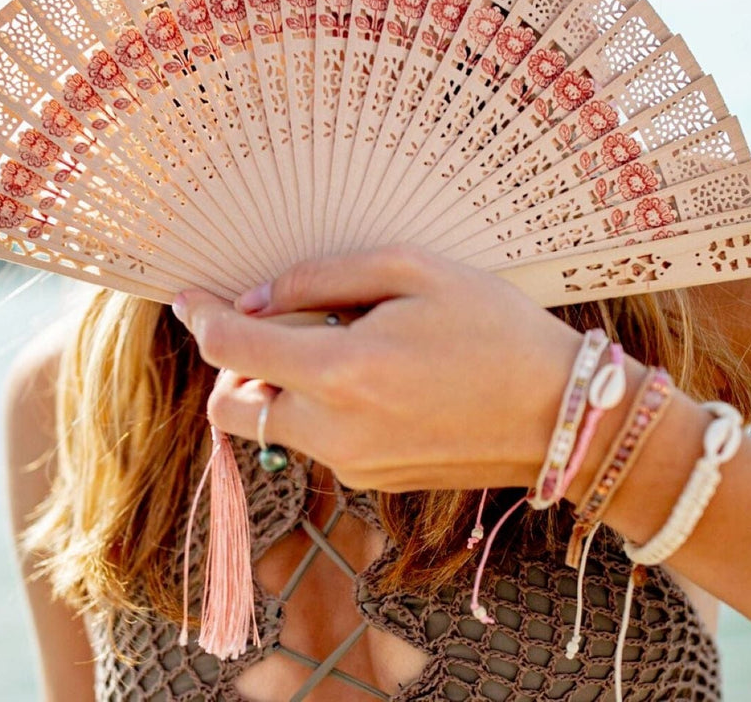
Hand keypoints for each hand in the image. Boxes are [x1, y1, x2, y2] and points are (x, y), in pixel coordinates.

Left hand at [170, 245, 583, 492]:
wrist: (560, 414)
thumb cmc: (493, 328)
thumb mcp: (413, 271)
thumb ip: (323, 279)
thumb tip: (260, 298)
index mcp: (342, 372)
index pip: (232, 352)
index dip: (201, 318)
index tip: (189, 298)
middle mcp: (334, 431)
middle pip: (232, 407)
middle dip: (236, 365)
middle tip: (280, 323)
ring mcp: (352, 464)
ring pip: (273, 426)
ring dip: (279, 385)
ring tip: (342, 343)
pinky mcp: (371, 480)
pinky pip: (315, 440)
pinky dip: (316, 406)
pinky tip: (373, 376)